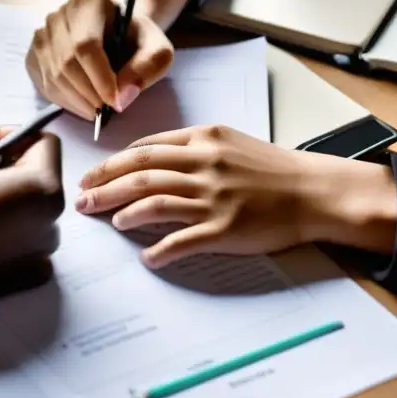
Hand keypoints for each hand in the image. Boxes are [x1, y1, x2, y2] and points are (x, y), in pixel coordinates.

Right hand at [0, 128, 63, 316]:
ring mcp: (43, 254)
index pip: (44, 143)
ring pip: (32, 208)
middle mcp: (52, 222)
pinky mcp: (29, 277)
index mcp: (40, 189)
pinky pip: (26, 239)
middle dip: (7, 167)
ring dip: (6, 199)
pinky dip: (6, 230)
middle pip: (39, 176)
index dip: (10, 136)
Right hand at [26, 0, 193, 119]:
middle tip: (106, 111)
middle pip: (66, 63)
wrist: (118, 34)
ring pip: (53, 76)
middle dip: (88, 94)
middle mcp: (59, 13)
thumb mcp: (157, 49)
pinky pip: (43, 84)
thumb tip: (121, 99)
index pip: (85, 45)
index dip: (99, 78)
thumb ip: (147, 68)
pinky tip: (82, 104)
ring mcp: (42, 33)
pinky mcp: (33, 54)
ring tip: (97, 111)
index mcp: (89, 1)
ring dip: (76, 102)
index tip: (114, 102)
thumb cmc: (137, 40)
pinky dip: (62, 102)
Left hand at [75, 125, 396, 268]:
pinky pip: (180, 242)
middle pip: (138, 174)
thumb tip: (146, 158)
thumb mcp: (228, 142)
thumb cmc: (271, 168)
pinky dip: (158, 251)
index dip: (110, 164)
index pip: (143, 149)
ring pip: (152, 203)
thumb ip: (189, 146)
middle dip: (103, 187)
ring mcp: (213, 198)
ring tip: (109, 220)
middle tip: (82, 201)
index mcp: (202, 140)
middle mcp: (203, 165)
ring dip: (122, 213)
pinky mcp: (224, 230)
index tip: (91, 176)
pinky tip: (146, 258)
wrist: (314, 192)